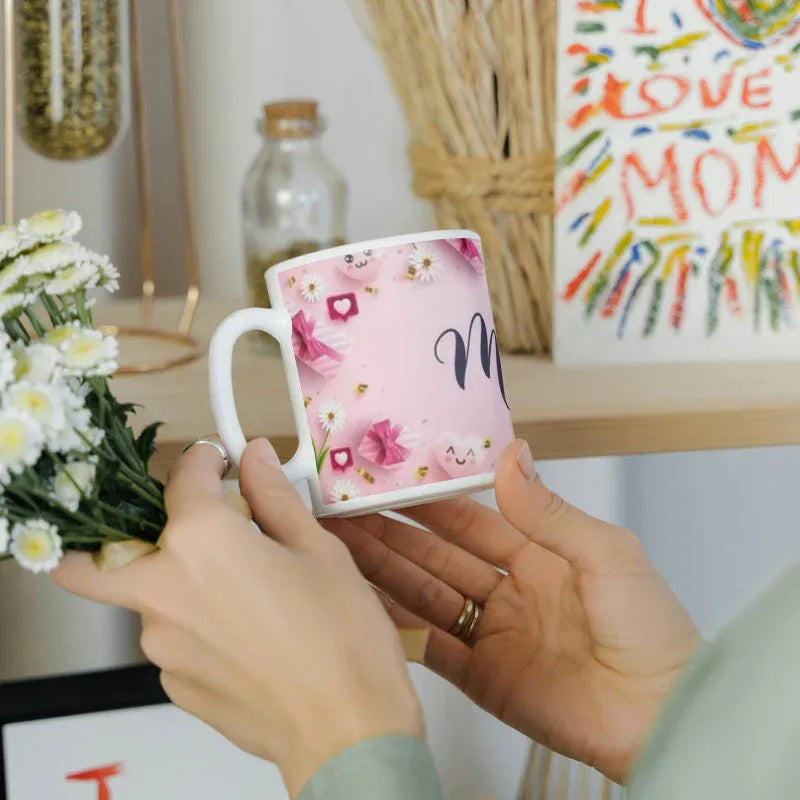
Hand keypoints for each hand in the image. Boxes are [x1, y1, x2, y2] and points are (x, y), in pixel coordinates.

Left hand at [53, 438, 423, 797]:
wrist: (346, 729)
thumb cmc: (340, 635)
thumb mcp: (318, 548)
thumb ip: (275, 496)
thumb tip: (255, 457)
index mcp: (201, 541)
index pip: (183, 477)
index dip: (206, 460)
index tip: (223, 460)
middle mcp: (163, 588)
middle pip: (101, 556)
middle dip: (123, 535)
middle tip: (190, 534)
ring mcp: (161, 644)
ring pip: (146, 598)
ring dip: (178, 584)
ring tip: (247, 596)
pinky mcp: (174, 683)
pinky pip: (172, 639)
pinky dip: (196, 627)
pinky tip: (251, 637)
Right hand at [324, 441, 698, 783]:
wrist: (664, 716)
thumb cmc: (651, 629)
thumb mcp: (605, 553)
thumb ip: (548, 511)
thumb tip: (511, 454)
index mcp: (539, 555)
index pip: (469, 522)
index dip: (428, 502)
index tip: (390, 483)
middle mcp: (510, 593)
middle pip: (437, 558)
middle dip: (392, 535)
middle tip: (348, 515)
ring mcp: (493, 636)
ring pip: (427, 597)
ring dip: (385, 574)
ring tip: (342, 549)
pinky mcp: (484, 679)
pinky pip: (432, 647)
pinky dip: (399, 628)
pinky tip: (366, 604)